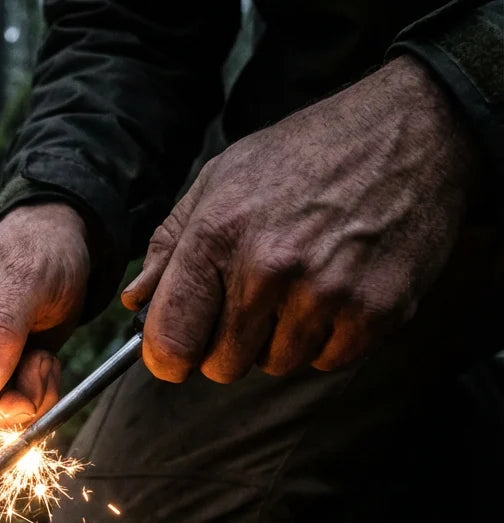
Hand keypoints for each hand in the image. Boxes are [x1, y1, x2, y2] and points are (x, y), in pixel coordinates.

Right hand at [0, 203, 90, 422]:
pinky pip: (7, 409)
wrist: (60, 243)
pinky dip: (34, 396)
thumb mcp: (26, 279)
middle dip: (6, 405)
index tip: (13, 399)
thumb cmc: (39, 248)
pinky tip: (44, 363)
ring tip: (46, 359)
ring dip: (27, 399)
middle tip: (44, 367)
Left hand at [122, 55, 480, 382]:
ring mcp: (325, 293)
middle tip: (251, 306)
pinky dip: (328, 339)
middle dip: (227, 346)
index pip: (170, 341)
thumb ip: (171, 244)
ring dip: (280, 340)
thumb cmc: (305, 154)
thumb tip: (135, 300)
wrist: (411, 131)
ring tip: (300, 286)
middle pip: (220, 366)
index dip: (168, 357)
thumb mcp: (221, 179)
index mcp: (217, 236)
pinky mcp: (376, 311)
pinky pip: (328, 361)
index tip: (178, 351)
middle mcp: (267, 269)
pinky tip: (336, 291)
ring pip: (275, 365)